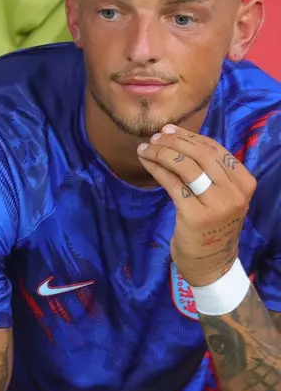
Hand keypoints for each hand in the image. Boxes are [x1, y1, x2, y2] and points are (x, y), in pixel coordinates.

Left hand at [137, 124, 255, 285]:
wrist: (211, 260)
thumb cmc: (212, 223)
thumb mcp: (220, 194)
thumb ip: (208, 169)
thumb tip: (175, 135)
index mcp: (245, 182)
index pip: (215, 150)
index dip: (189, 136)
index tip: (169, 130)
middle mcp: (235, 192)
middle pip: (200, 155)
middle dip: (173, 142)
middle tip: (155, 137)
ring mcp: (216, 204)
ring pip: (186, 167)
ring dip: (161, 153)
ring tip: (146, 148)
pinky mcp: (195, 215)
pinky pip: (172, 183)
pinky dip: (156, 169)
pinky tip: (146, 162)